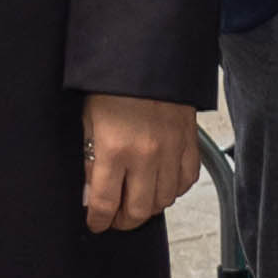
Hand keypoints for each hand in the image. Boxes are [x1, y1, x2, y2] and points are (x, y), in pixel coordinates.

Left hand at [81, 93, 196, 233]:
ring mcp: (171, 150)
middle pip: (139, 210)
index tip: (95, 223)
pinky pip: (186, 181)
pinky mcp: (189, 142)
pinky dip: (174, 189)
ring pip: (164, 201)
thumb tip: (90, 193)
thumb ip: (90, 160)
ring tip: (136, 202)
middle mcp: (146, 155)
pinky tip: (161, 184)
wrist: (146, 54)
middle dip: (123, 221)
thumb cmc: (112, 83)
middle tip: (115, 219)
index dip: (98, 221)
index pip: (106, 203)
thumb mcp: (88, 121)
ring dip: (149, 207)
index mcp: (115, 149)